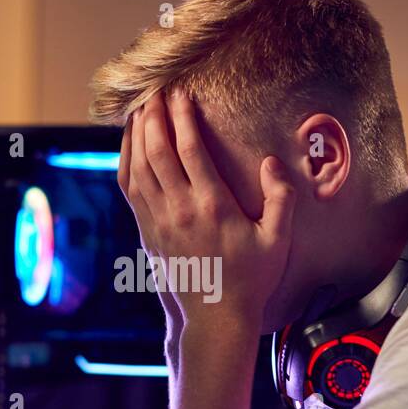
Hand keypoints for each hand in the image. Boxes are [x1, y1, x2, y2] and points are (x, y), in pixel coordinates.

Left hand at [117, 90, 294, 333]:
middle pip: (158, 151)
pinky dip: (126, 160)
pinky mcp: (147, 231)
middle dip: (154, 116)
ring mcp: (159, 221)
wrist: (216, 318)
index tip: (181, 94)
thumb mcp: (278, 239)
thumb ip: (281, 197)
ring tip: (140, 108)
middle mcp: (180, 210)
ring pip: (138, 167)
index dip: (183, 118)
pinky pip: (129, 187)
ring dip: (137, 134)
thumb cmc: (251, 279)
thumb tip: (272, 162)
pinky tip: (130, 144)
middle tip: (155, 90)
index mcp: (212, 207)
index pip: (190, 150)